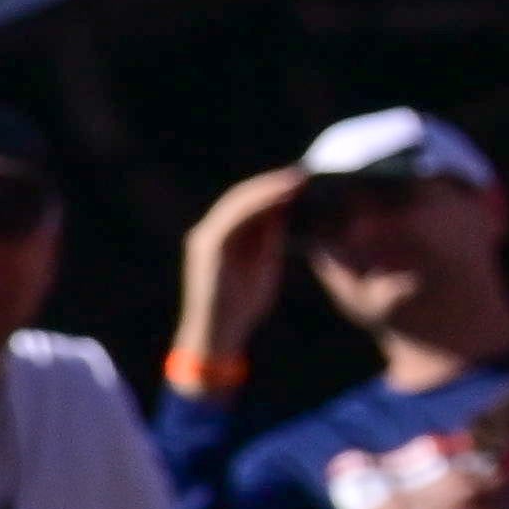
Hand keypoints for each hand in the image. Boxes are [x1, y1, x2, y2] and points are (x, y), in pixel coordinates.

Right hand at [177, 163, 306, 361]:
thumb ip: (269, 240)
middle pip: (241, 197)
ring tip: (297, 180)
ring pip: (238, 202)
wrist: (218, 334)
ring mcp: (206, 238)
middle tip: (303, 174)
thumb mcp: (262, 266)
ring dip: (268, 188)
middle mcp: (209, 233)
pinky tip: (282, 197)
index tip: (301, 181)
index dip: (272, 189)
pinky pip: (235, 217)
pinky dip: (259, 204)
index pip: (246, 204)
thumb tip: (286, 213)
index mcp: (221, 237)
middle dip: (271, 183)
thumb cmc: (241, 307)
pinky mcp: (208, 247)